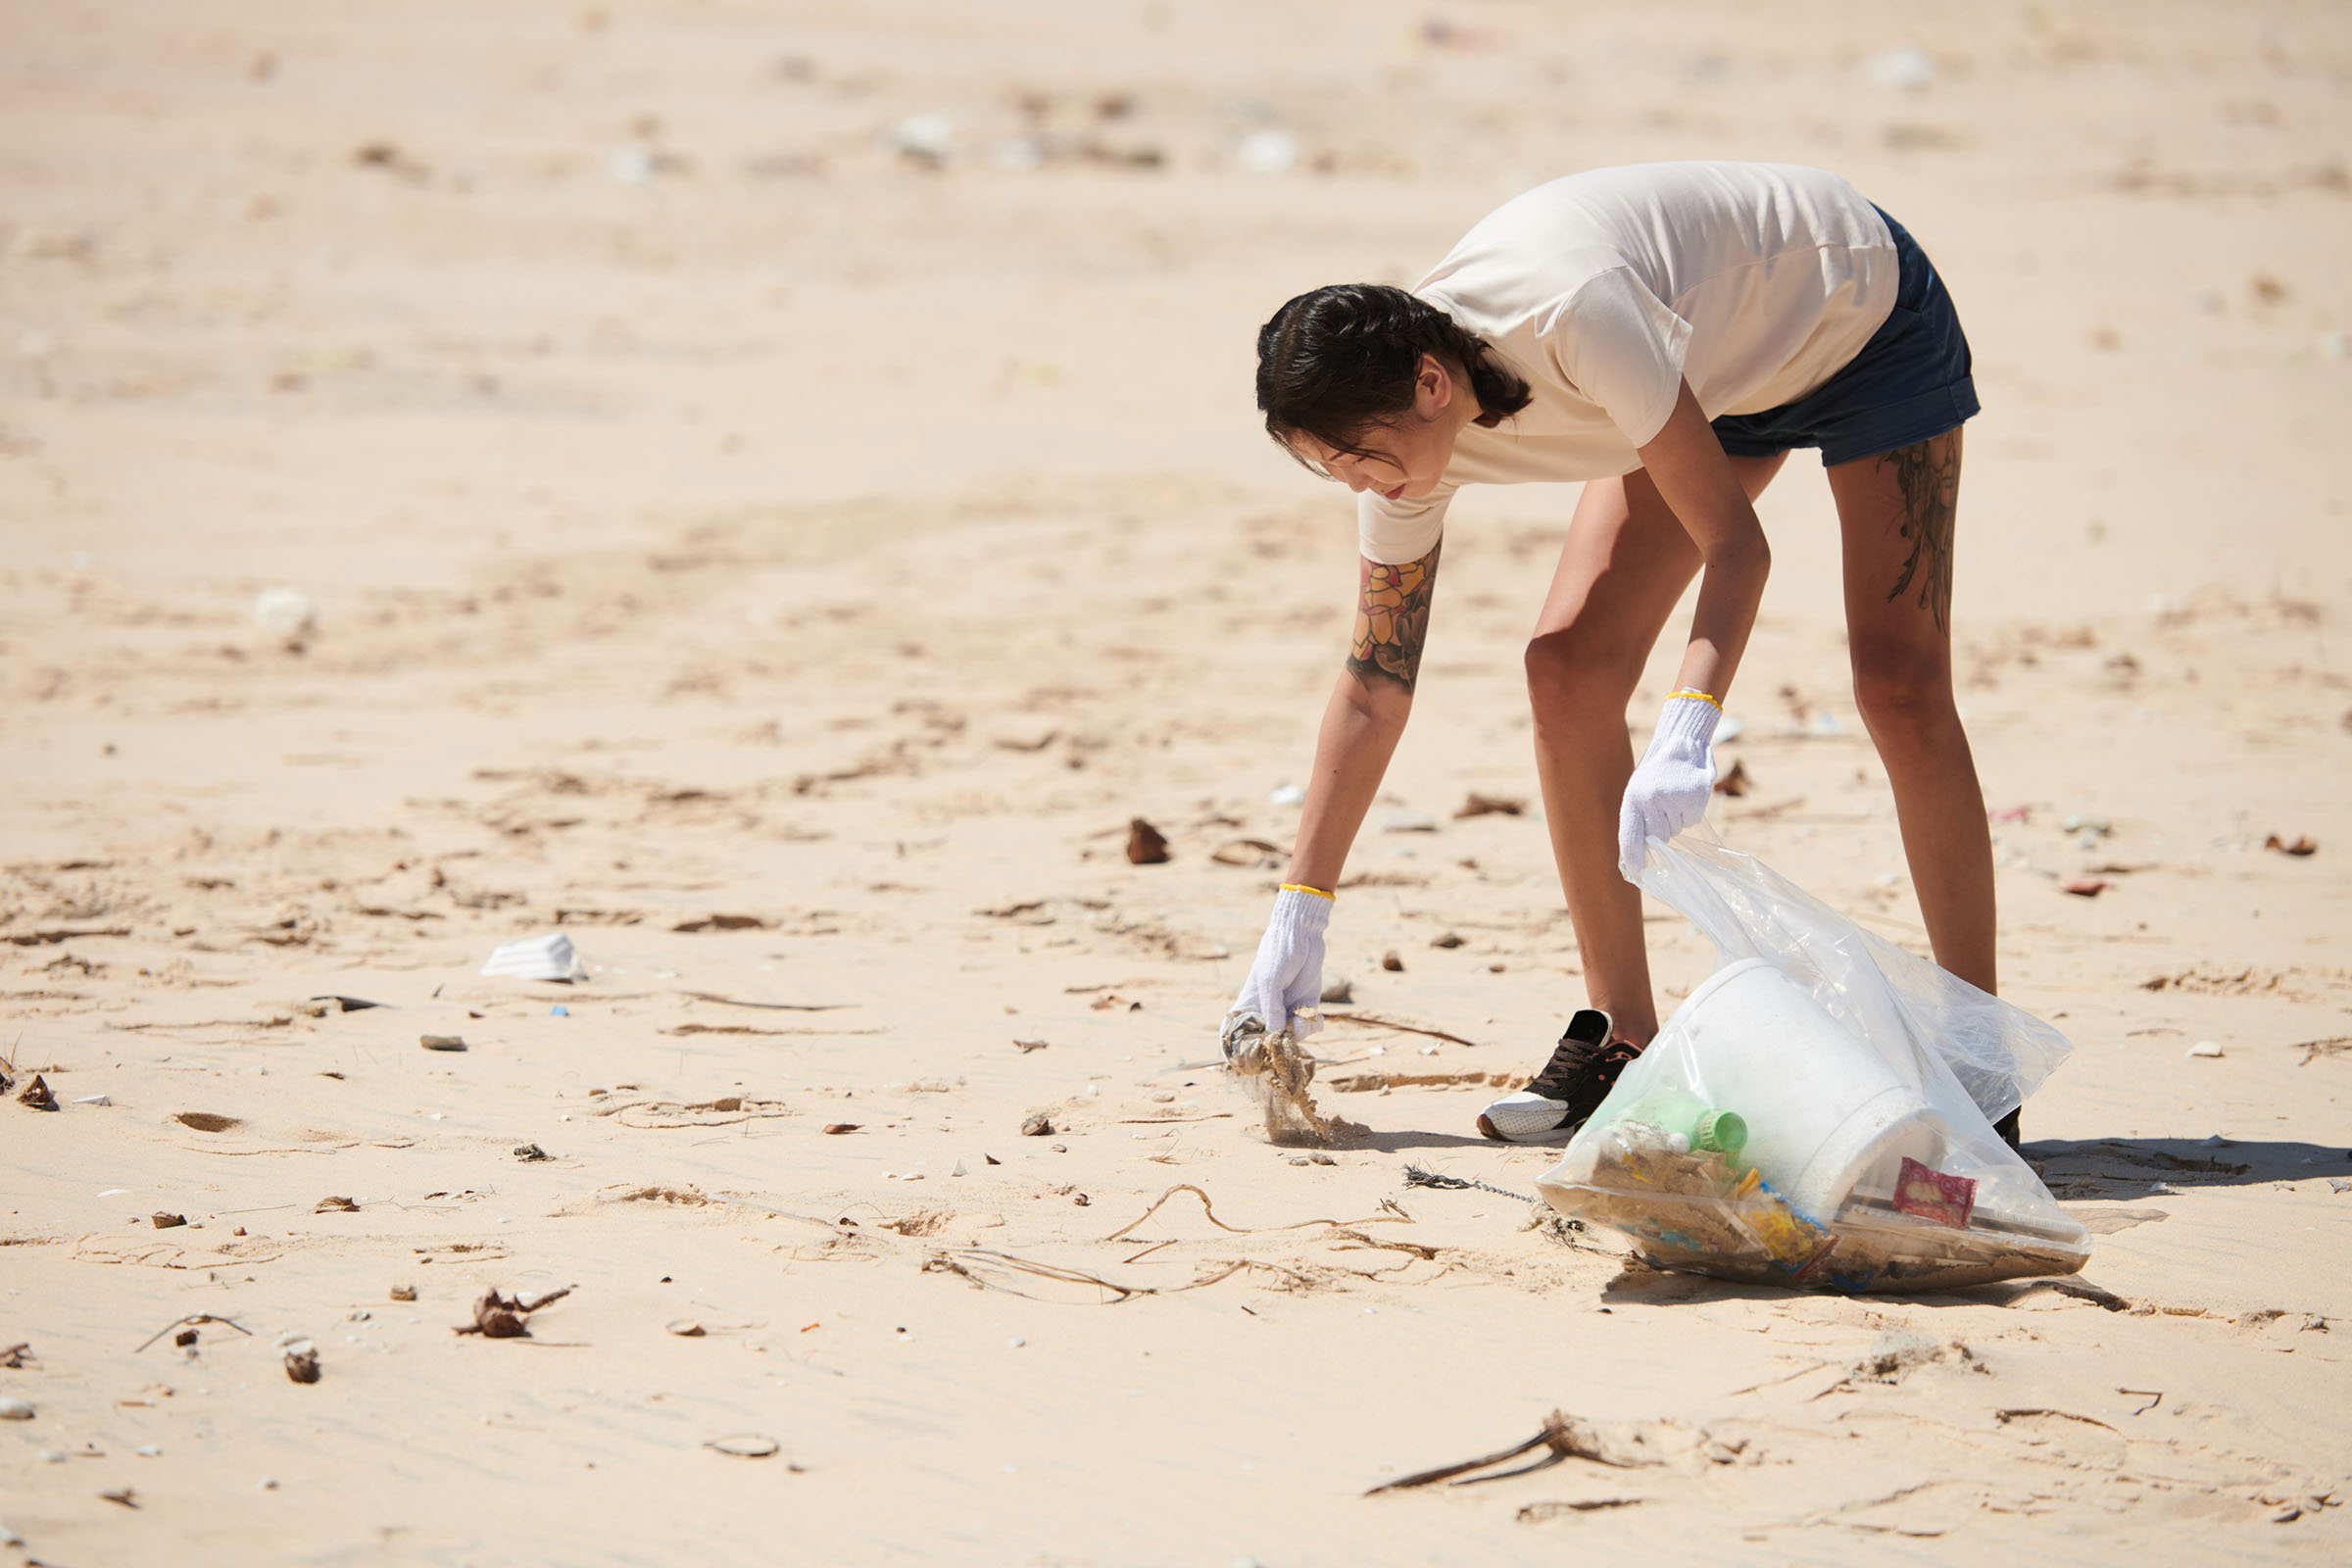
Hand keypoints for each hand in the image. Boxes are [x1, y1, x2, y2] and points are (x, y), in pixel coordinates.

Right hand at [1224, 886, 1331, 1052]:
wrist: (1304, 934)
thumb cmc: (1278, 953)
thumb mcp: (1270, 982)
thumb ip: (1271, 1010)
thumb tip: (1273, 1038)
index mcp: (1249, 1007)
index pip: (1236, 1035)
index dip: (1237, 1052)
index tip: (1247, 1066)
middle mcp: (1267, 1013)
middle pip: (1268, 1043)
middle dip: (1279, 1049)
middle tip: (1288, 1047)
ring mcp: (1286, 1011)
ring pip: (1291, 1038)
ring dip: (1300, 1035)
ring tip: (1304, 1018)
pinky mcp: (1306, 1007)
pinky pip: (1309, 1027)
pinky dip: (1313, 1025)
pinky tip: (1316, 1016)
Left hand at [1618, 694, 1719, 878]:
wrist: (1680, 741)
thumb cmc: (1656, 771)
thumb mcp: (1638, 789)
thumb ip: (1639, 817)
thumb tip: (1643, 851)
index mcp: (1632, 798)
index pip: (1629, 835)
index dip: (1633, 857)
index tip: (1636, 872)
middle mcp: (1651, 801)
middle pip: (1657, 837)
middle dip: (1661, 833)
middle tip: (1663, 812)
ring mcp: (1673, 800)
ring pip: (1676, 829)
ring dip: (1676, 819)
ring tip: (1674, 795)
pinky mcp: (1694, 799)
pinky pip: (1691, 820)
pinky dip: (1690, 812)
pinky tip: (1686, 794)